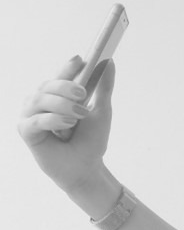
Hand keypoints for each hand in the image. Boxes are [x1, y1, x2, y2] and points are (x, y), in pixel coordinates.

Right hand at [18, 55, 115, 194]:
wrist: (86, 169)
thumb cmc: (91, 141)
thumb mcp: (101, 112)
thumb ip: (104, 88)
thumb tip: (110, 62)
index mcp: (57, 94)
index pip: (60, 76)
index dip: (68, 67)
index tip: (80, 60)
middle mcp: (41, 101)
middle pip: (47, 85)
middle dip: (66, 87)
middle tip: (83, 94)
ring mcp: (31, 115)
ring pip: (40, 100)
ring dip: (62, 105)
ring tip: (79, 115)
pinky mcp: (26, 131)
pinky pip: (35, 120)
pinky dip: (53, 120)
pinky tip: (67, 124)